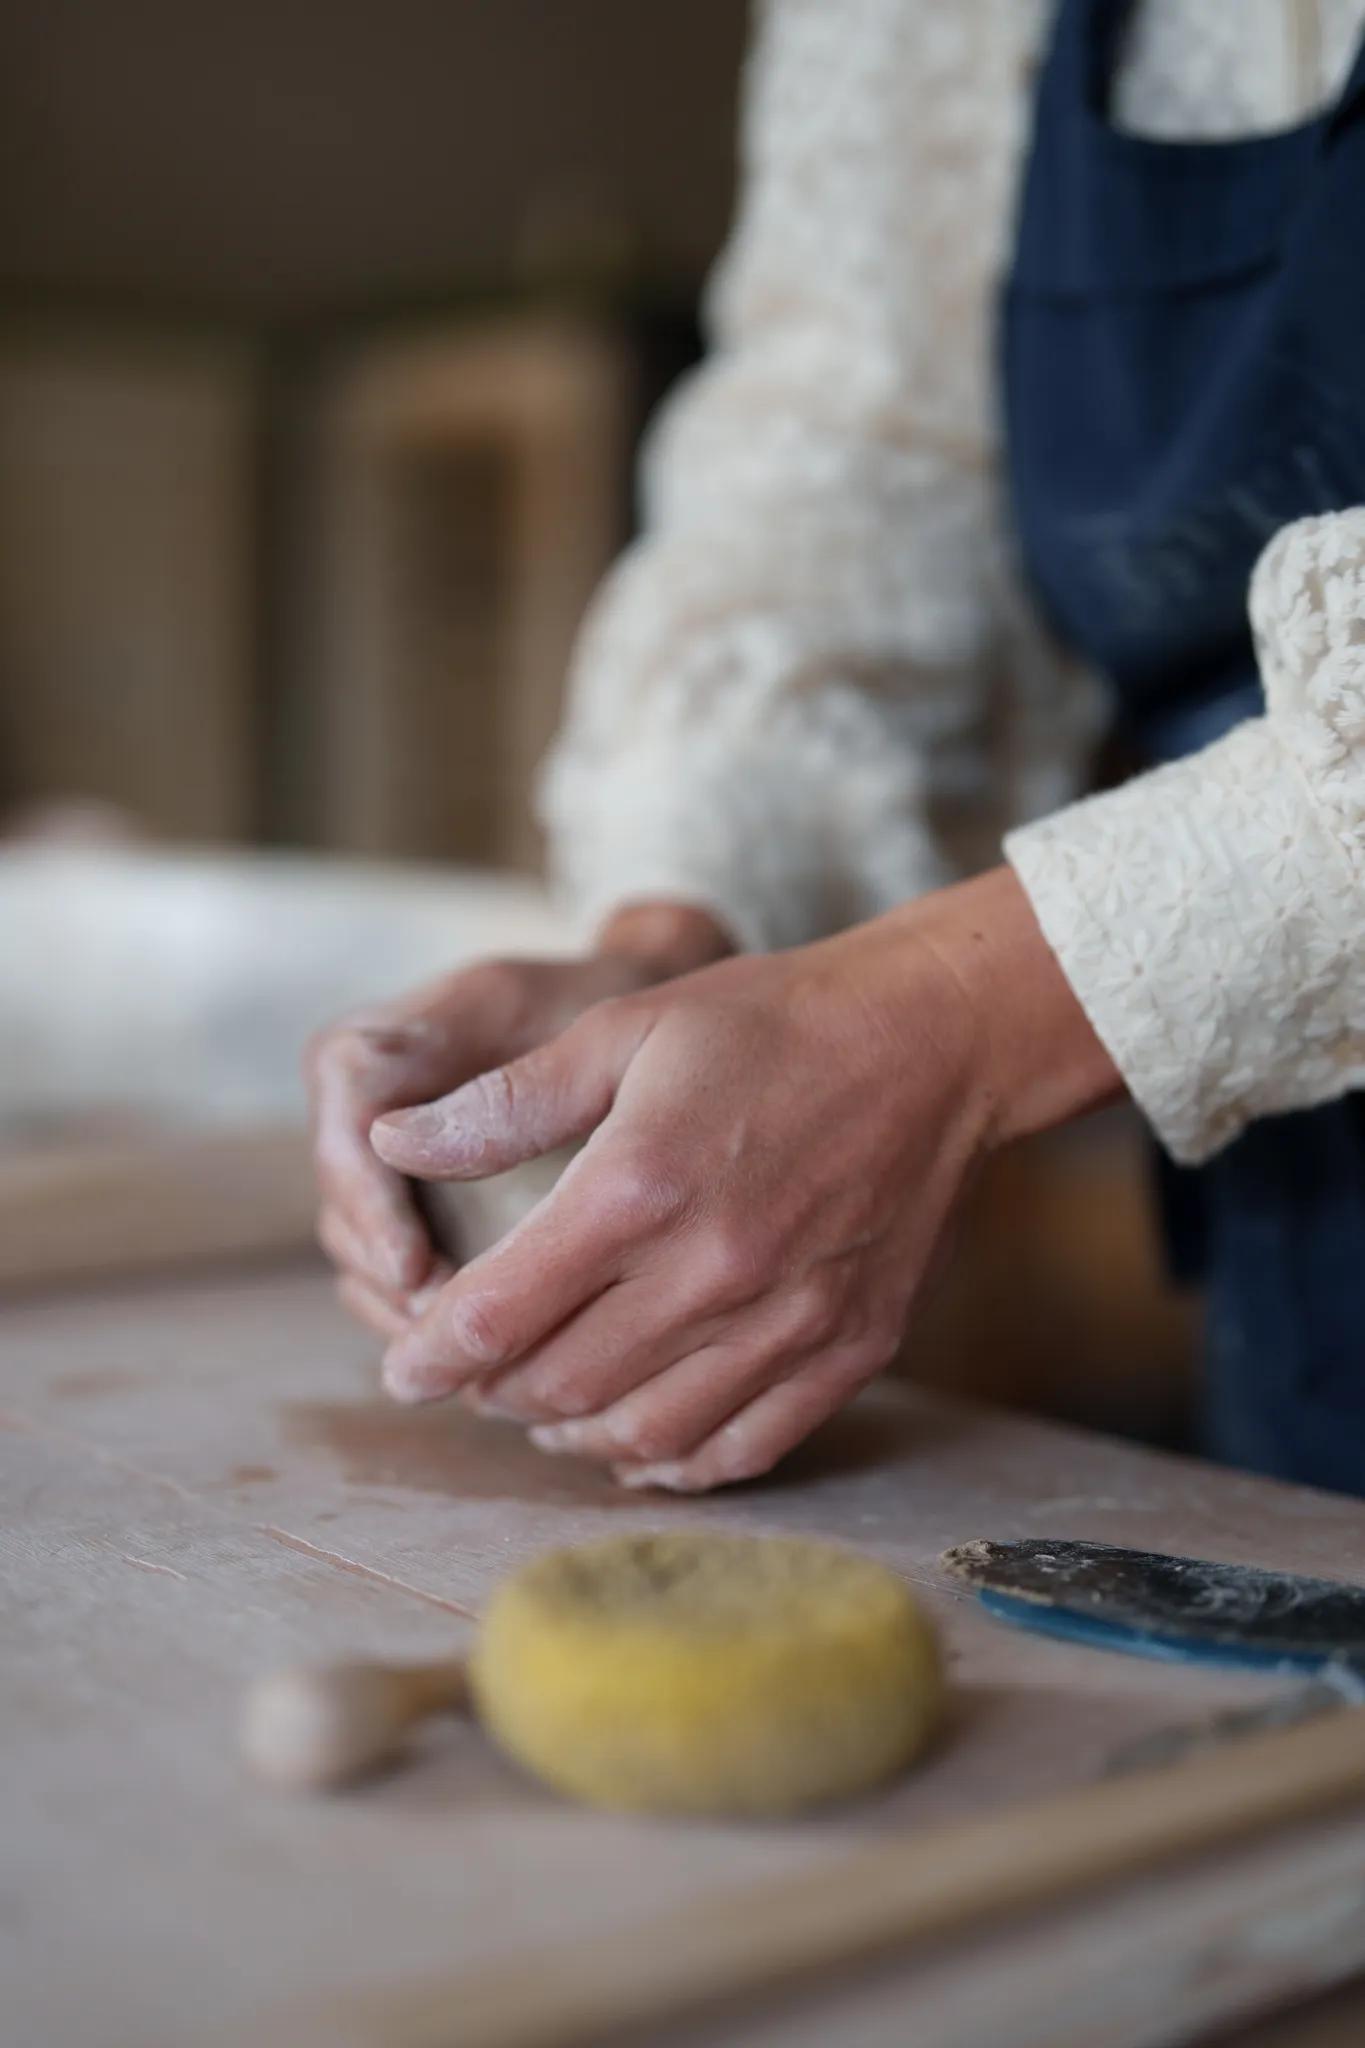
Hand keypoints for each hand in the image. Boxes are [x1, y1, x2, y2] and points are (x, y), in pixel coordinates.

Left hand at [370, 869, 1121, 1490]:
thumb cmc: (768, 1022)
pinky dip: (674, 1462)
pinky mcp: (850, 1349)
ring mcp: (788, 1321)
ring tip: (541, 1411)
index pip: (499, 1313)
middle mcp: (712, 1270)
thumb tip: (392, 1141)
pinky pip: (744, 1448)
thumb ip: (503, 1103)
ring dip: (571, 1436)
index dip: (431, 1352)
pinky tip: (639, 1444)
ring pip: (643, 1432)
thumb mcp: (622, 1029)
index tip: (402, 1368)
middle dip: (492, 1392)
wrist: (931, 1041)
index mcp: (638, 1186)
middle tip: (471, 1374)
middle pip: (559, 1385)